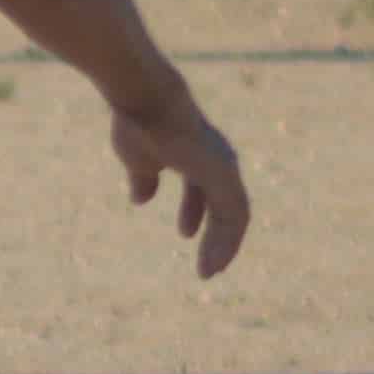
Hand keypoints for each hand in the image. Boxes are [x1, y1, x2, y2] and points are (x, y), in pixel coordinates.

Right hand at [111, 95, 250, 279]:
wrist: (145, 102)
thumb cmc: (139, 124)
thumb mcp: (138, 160)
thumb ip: (144, 178)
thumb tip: (141, 199)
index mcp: (198, 156)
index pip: (207, 191)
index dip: (197, 214)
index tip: (185, 234)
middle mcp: (218, 161)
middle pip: (225, 206)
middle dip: (216, 236)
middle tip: (208, 266)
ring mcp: (224, 167)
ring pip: (234, 215)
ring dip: (223, 245)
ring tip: (209, 271)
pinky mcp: (226, 175)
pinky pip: (234, 216)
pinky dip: (226, 241)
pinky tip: (212, 260)